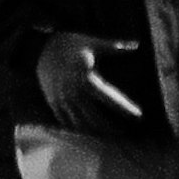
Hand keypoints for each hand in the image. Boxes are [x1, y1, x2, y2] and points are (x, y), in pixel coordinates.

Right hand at [33, 28, 151, 135]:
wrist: (39, 44)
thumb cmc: (70, 42)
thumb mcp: (93, 42)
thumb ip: (115, 47)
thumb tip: (136, 44)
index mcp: (87, 79)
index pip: (112, 100)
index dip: (126, 110)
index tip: (140, 117)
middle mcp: (74, 92)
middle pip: (97, 119)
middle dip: (111, 128)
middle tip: (124, 133)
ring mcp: (62, 99)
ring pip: (81, 124)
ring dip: (95, 132)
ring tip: (107, 136)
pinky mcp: (52, 101)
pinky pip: (66, 122)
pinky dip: (77, 129)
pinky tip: (87, 132)